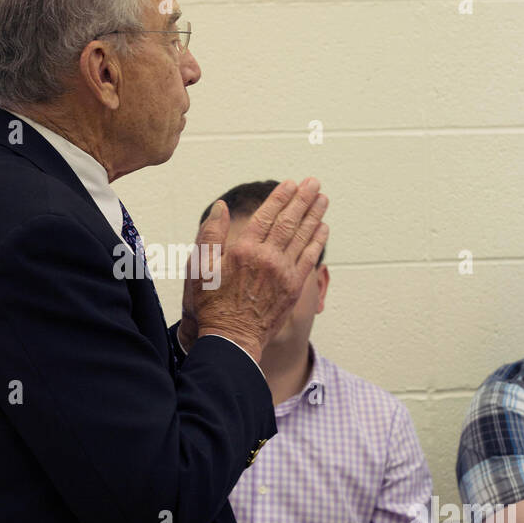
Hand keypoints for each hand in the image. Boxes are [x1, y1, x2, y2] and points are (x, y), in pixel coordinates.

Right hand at [182, 179, 328, 361]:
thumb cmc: (212, 303)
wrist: (232, 339)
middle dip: (303, 200)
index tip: (291, 183)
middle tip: (314, 183)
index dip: (281, 197)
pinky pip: (309, 258)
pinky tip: (323, 228)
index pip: (267, 215)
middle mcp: (267, 258)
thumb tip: (221, 207)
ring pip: (303, 237)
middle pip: (290, 222)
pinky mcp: (293, 288)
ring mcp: (283, 273)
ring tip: (323, 199)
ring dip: (315, 215)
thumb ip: (210, 234)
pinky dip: (317, 241)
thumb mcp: (200, 266)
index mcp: (244, 249)